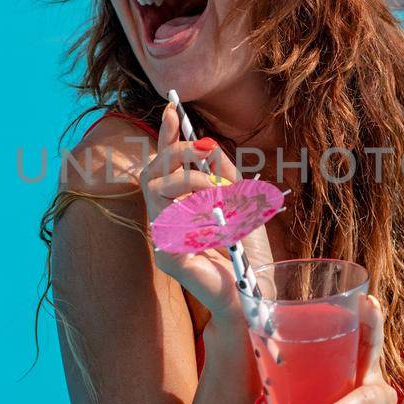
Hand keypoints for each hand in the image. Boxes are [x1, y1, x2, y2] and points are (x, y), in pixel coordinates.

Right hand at [141, 101, 274, 329]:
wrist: (251, 295)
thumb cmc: (244, 252)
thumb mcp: (241, 203)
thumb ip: (225, 176)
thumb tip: (210, 148)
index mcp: (178, 203)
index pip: (164, 163)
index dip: (166, 135)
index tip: (173, 108)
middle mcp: (163, 217)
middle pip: (152, 172)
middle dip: (179, 153)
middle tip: (206, 151)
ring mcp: (162, 238)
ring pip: (158, 190)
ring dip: (193, 182)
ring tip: (222, 193)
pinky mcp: (168, 258)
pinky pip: (174, 223)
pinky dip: (201, 215)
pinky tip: (221, 224)